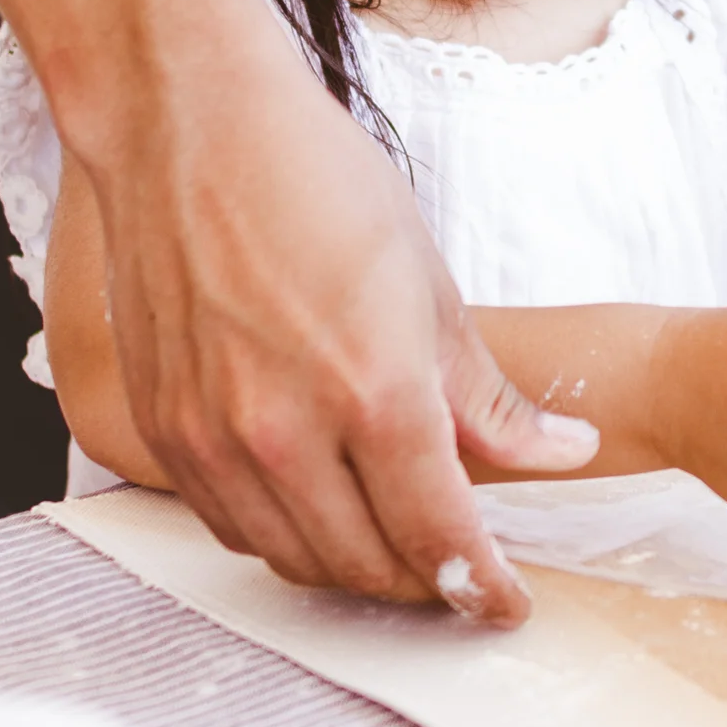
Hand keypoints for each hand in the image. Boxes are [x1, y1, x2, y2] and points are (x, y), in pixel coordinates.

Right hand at [93, 0, 596, 616]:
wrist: (187, 122)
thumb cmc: (316, 179)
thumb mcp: (428, 284)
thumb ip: (490, 396)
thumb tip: (563, 454)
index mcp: (375, 393)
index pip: (439, 537)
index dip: (481, 587)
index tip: (505, 604)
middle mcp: (287, 432)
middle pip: (370, 567)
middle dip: (427, 586)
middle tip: (461, 578)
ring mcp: (214, 437)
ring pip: (297, 559)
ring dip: (356, 572)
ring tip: (398, 550)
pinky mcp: (163, 429)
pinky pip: (232, 526)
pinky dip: (284, 538)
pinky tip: (320, 510)